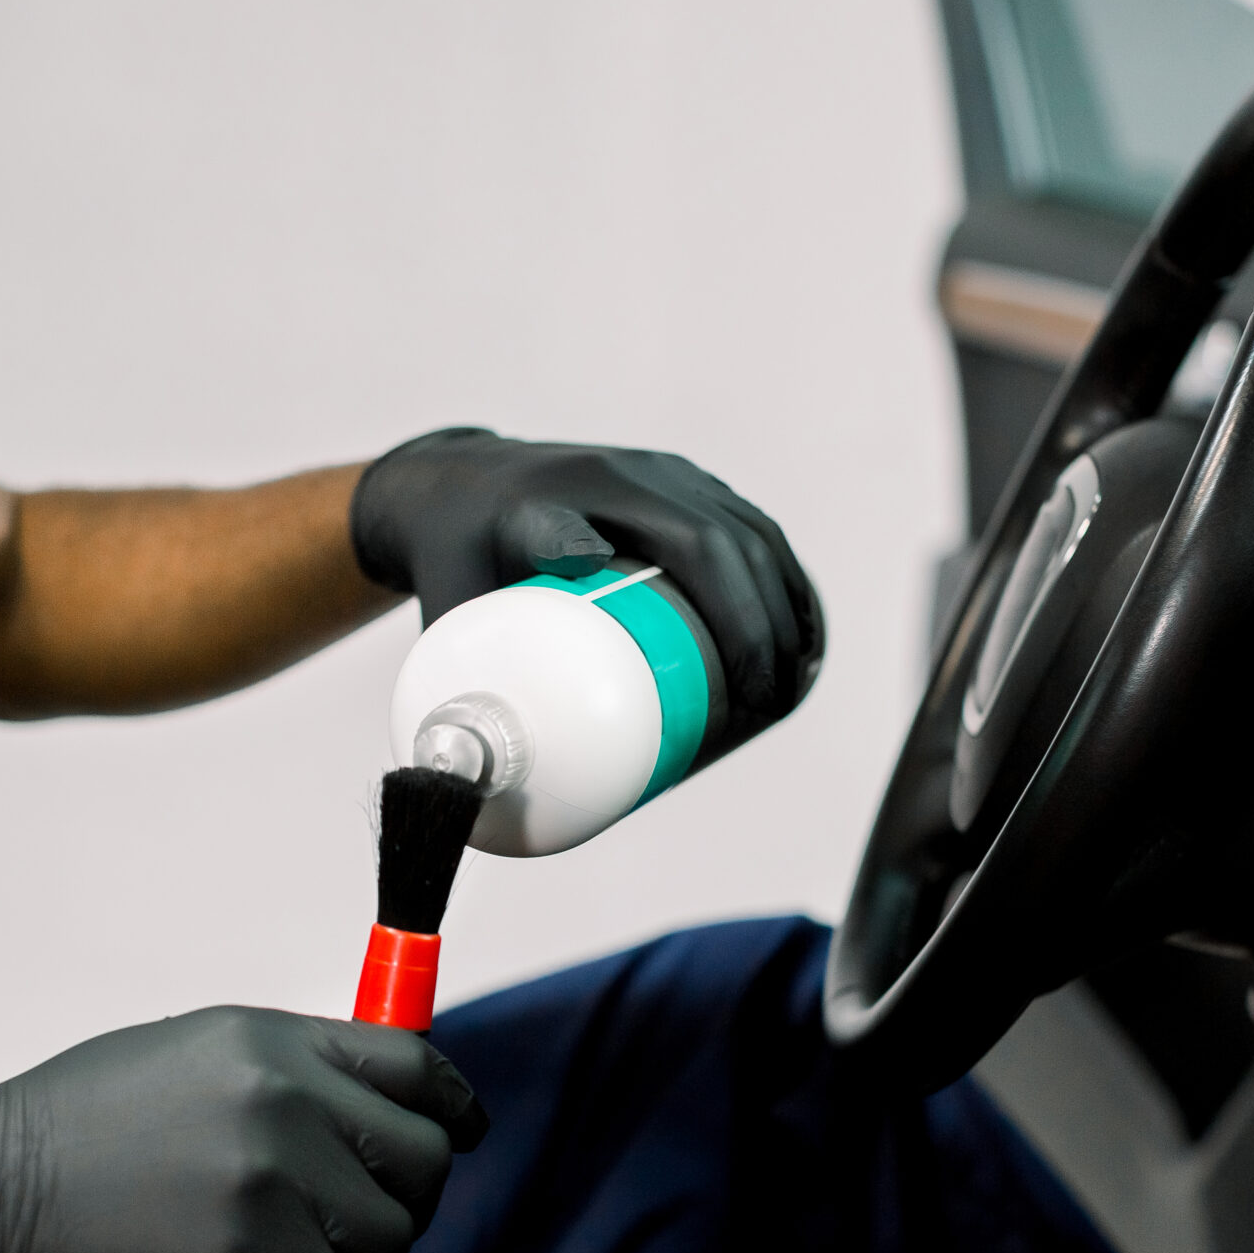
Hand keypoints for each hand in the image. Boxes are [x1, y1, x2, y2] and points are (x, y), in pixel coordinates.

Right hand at [0, 1008, 486, 1252]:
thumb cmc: (62, 1135)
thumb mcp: (182, 1058)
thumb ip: (284, 1077)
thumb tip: (367, 1113)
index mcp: (266, 1038)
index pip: (416, 1063)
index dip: (451, 1108)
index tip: (459, 1136)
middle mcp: (281, 1094)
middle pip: (424, 1155)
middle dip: (404, 1201)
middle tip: (352, 1230)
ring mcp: (269, 1174)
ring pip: (390, 1233)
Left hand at [351, 427, 824, 746]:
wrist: (451, 485)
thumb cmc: (450, 555)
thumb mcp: (450, 602)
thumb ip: (456, 684)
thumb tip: (475, 780)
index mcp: (593, 489)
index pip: (694, 545)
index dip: (736, 616)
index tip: (743, 692)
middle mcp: (641, 473)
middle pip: (736, 546)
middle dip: (770, 631)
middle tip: (766, 711)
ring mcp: (666, 475)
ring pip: (753, 537)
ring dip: (788, 608)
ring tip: (789, 689)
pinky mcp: (681, 489)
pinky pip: (748, 531)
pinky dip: (782, 583)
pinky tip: (803, 636)